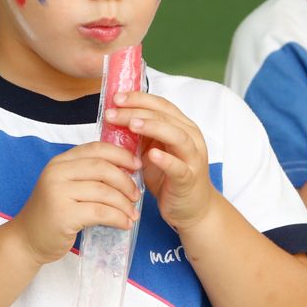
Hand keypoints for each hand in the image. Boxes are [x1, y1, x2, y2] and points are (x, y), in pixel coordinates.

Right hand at [11, 142, 141, 264]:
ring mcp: (58, 193)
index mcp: (59, 162)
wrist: (27, 240)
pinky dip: (118, 218)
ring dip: (124, 203)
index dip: (121, 154)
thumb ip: (87, 175)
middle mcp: (56, 173)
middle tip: (137, 195)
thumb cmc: (52, 214)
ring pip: (104, 191)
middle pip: (102, 168)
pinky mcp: (64, 215)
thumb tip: (126, 170)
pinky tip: (125, 223)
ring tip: (133, 214)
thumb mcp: (66, 186)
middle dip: (125, 181)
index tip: (137, 165)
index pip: (96, 148)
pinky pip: (100, 212)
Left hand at [104, 91, 212, 232]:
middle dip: (137, 111)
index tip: (116, 98)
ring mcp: (192, 158)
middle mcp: (190, 138)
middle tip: (113, 112)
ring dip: (153, 127)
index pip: (161, 105)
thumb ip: (140, 136)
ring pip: (176, 136)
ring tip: (132, 124)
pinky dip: (166, 159)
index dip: (139, 98)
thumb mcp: (152, 152)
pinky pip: (178, 167)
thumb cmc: (170, 178)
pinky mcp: (189, 179)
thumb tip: (114, 119)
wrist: (192, 209)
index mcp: (182, 127)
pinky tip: (151, 154)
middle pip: (165, 117)